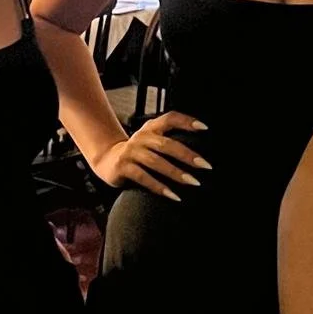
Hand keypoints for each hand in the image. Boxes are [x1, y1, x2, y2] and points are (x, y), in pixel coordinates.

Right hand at [90, 111, 209, 200]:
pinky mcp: (123, 167)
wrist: (107, 159)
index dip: (187, 121)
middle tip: (205, 165)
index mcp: (151, 128)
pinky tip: (173, 196)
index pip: (170, 118)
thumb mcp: (151, 140)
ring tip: (193, 182)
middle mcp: (141, 137)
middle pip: (167, 144)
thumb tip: (199, 151)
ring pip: (156, 162)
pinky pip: (143, 178)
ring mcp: (131, 152)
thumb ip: (169, 139)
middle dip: (187, 155)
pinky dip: (159, 187)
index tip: (204, 128)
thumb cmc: (138, 151)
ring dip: (176, 173)